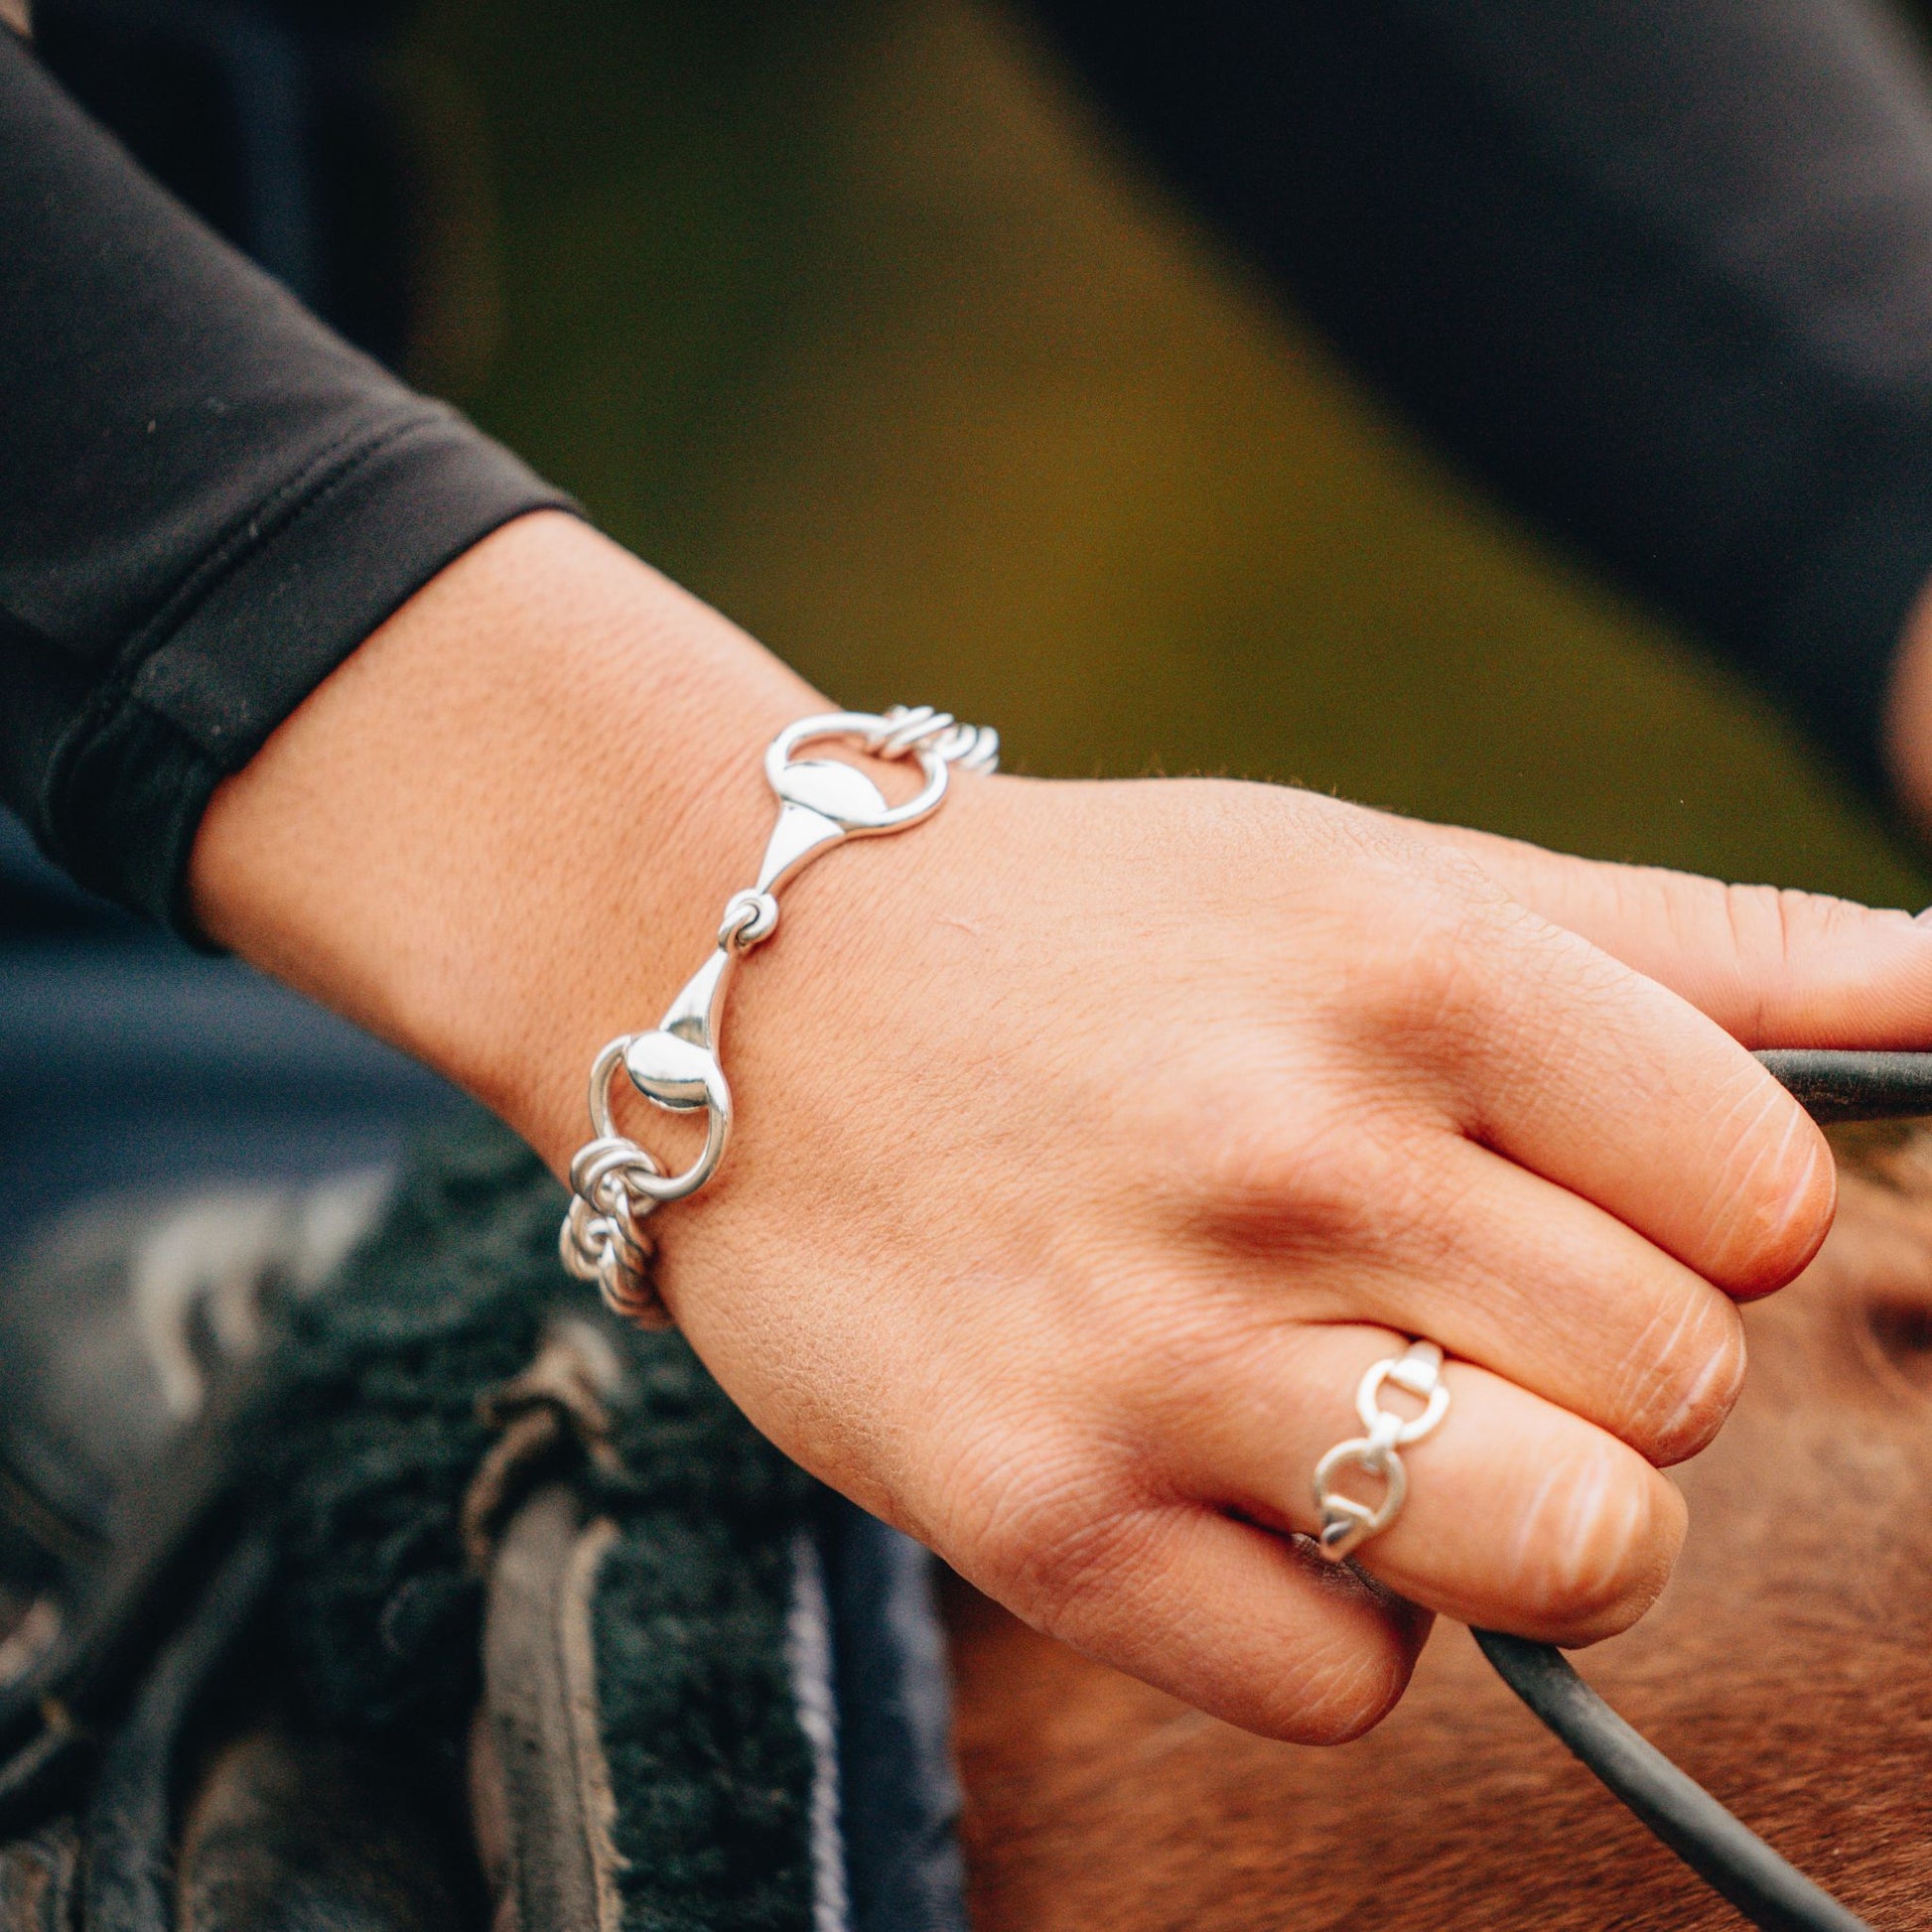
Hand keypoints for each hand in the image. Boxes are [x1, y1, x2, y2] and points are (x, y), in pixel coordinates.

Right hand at [193, 514, 1931, 1742]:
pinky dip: (1325, 1608)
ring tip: (1364, 1400)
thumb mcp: (1368, 871)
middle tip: (1430, 1283)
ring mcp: (1161, 1354)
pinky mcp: (1044, 1517)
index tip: (1573, 1195)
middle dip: (1596, 1353)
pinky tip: (1220, 1473)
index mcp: (1408, 969)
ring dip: (1507, 1504)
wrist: (748, 993)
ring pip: (1568, 1551)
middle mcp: (1292, 1159)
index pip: (1761, 1198)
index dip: (1692, 1216)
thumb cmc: (1096, 932)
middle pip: (1680, 1387)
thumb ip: (1685, 942)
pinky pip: (1347, 1682)